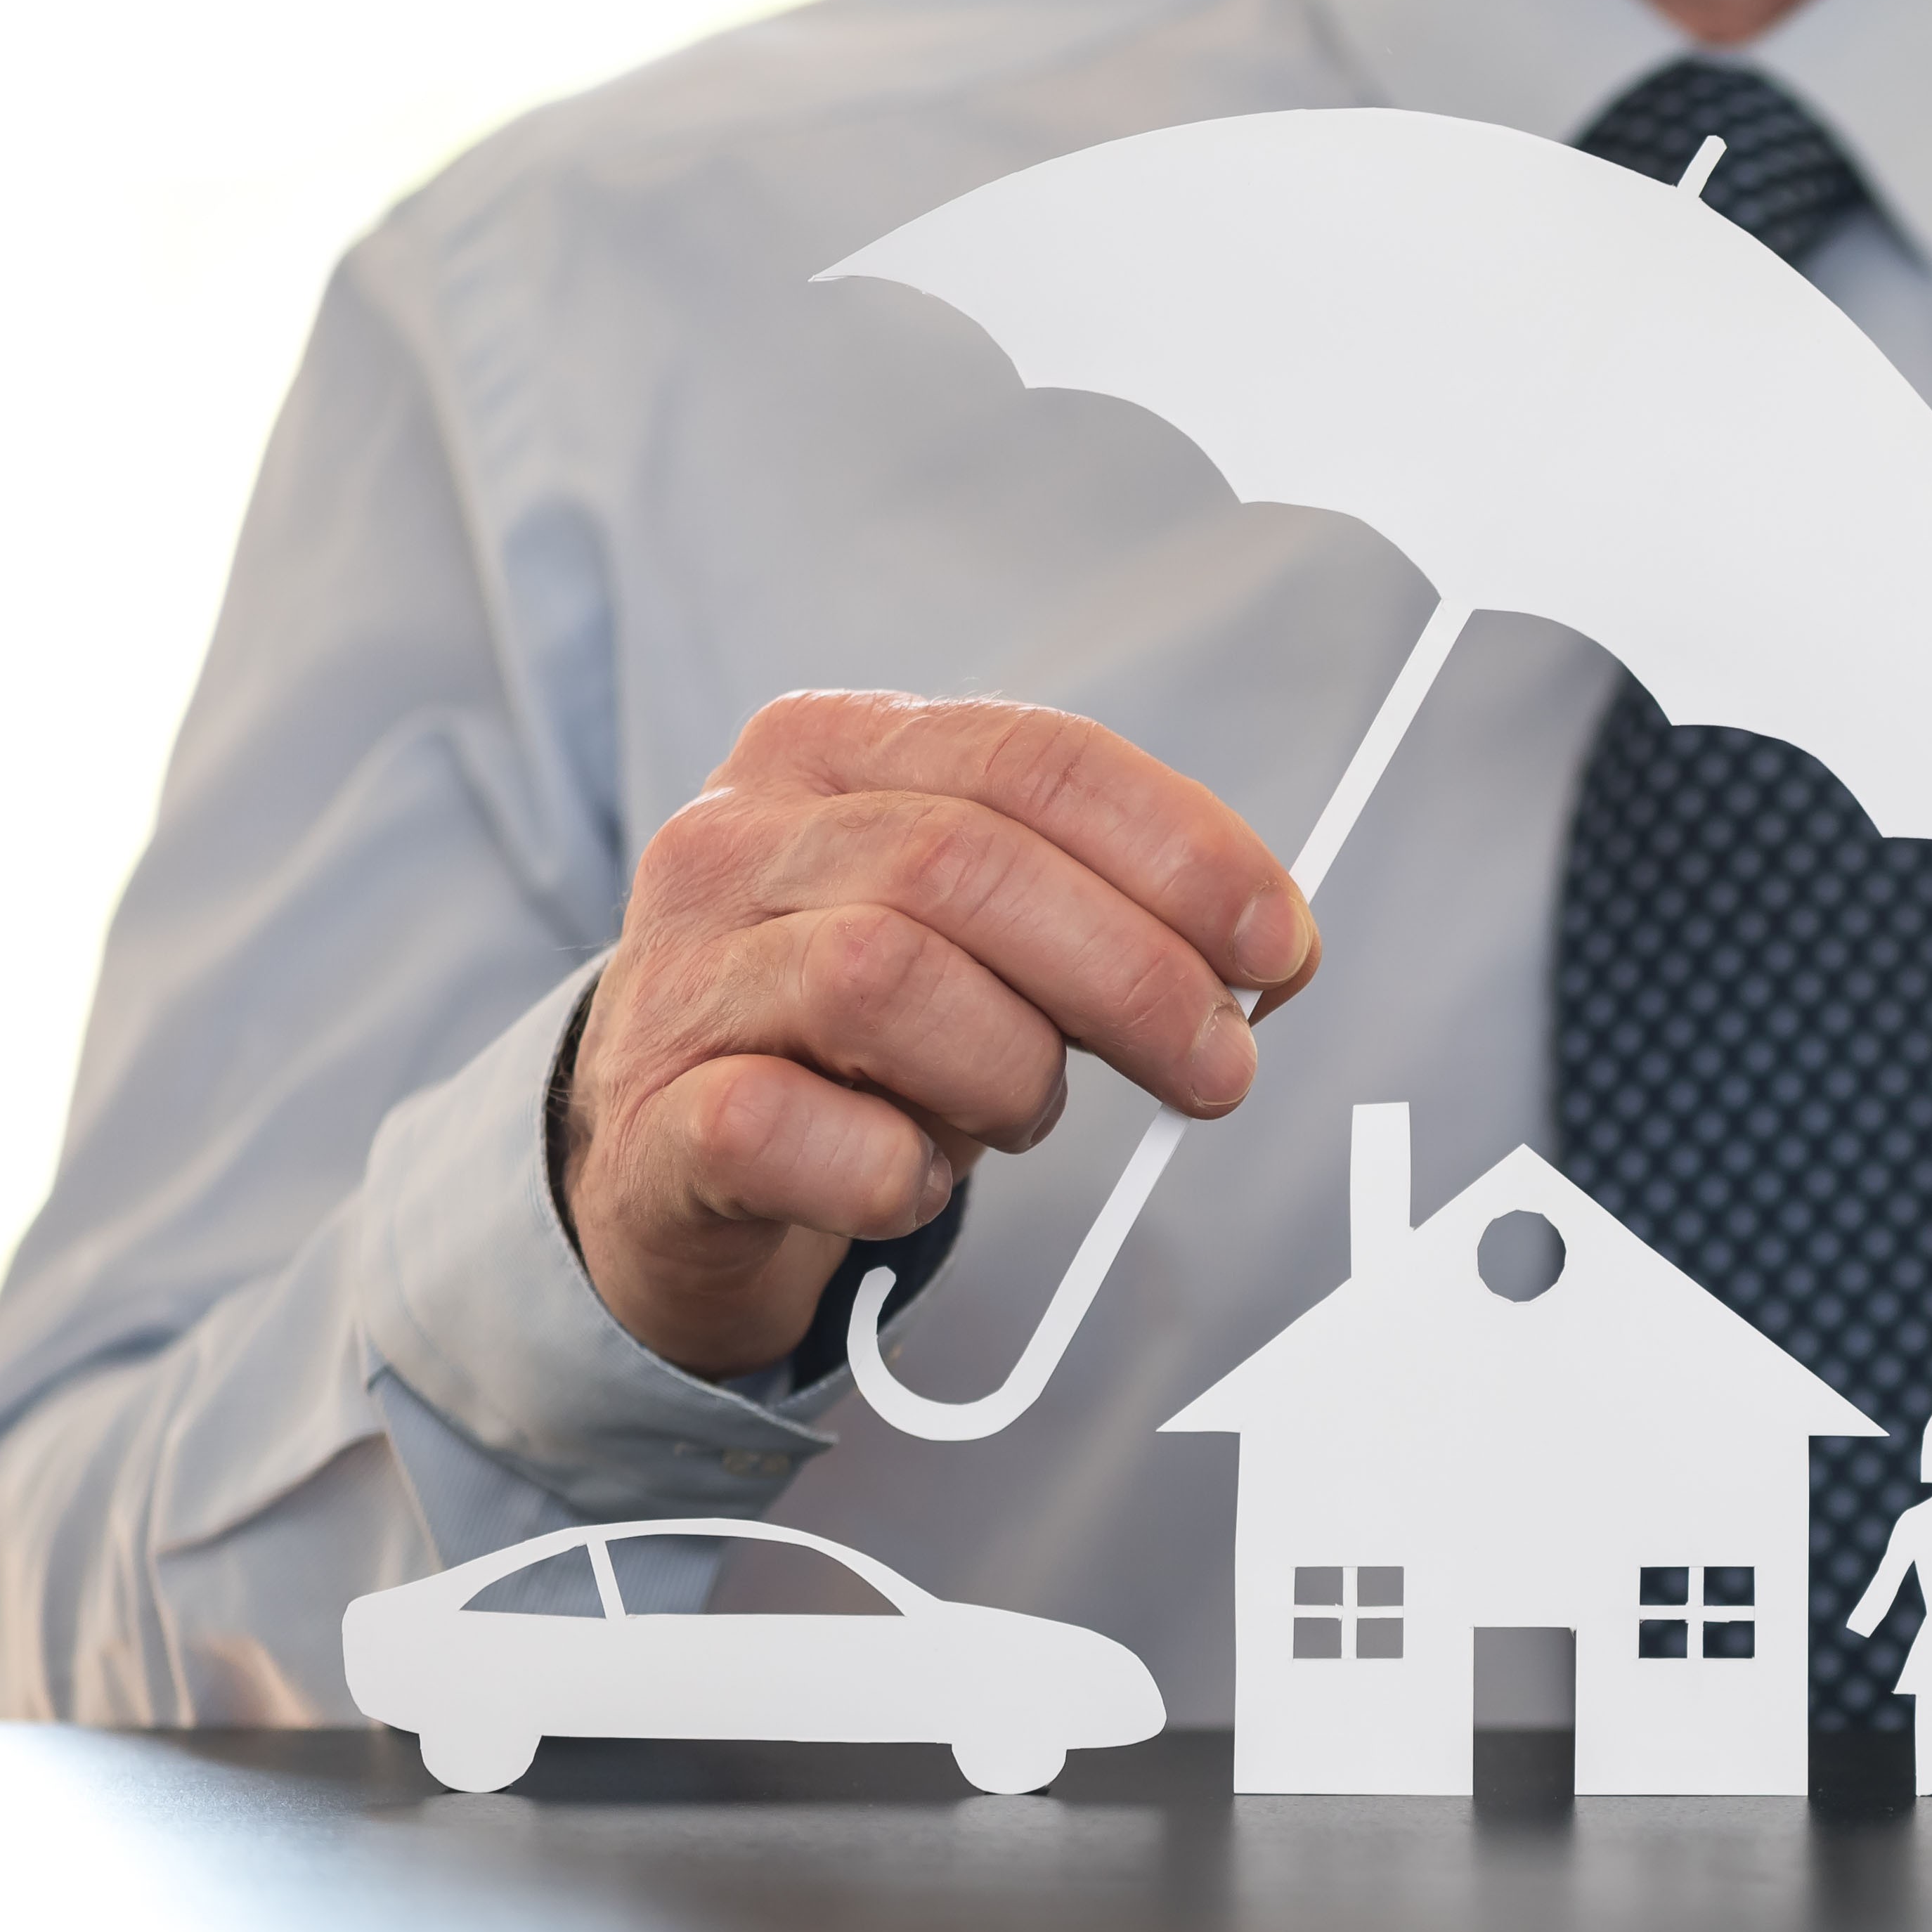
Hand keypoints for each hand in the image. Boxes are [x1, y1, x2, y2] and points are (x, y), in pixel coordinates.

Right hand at [559, 692, 1317, 1376]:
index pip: (1036, 759)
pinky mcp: (653, 1120)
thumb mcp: (981, 931)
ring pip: (882, 977)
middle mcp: (738, 839)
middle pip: (969, 863)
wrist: (668, 1158)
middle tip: (1216, 1066)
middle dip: (1133, 974)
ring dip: (1007, 1071)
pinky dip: (890, 1171)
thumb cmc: (860, 1033)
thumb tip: (1272, 952)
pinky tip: (915, 1181)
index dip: (1182, 851)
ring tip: (1025, 1114)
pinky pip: (786, 1128)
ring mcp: (682, 974)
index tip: (1278, 945)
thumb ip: (1104, 908)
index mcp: (833, 750)